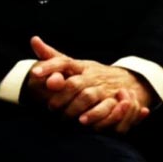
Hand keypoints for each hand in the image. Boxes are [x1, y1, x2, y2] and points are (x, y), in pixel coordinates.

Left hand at [26, 37, 152, 132]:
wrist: (128, 80)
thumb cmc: (92, 73)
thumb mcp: (74, 63)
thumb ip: (53, 56)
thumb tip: (33, 40)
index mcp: (80, 65)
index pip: (63, 61)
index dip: (49, 66)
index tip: (35, 74)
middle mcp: (92, 75)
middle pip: (74, 83)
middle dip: (61, 94)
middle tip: (50, 106)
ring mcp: (104, 88)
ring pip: (88, 95)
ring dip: (75, 106)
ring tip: (63, 116)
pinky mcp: (115, 101)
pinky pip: (106, 108)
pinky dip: (94, 116)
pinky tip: (83, 122)